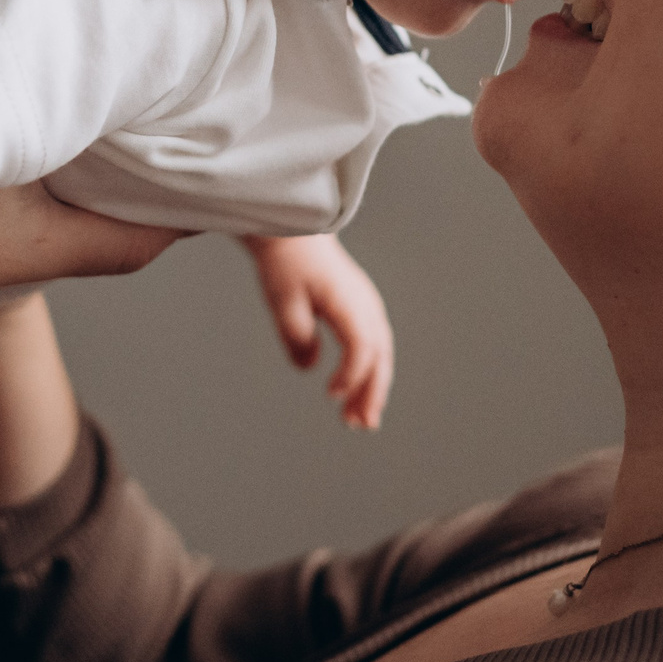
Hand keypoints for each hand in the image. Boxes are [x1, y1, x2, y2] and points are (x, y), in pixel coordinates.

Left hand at [243, 234, 395, 429]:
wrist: (295, 236)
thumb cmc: (287, 266)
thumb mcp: (282, 300)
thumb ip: (296, 335)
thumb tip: (310, 367)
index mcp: (348, 301)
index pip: (361, 346)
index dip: (351, 374)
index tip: (330, 396)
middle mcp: (366, 305)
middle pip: (379, 356)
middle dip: (372, 393)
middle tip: (360, 425)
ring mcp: (368, 308)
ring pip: (380, 355)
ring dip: (373, 389)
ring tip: (360, 422)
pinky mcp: (363, 312)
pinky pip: (374, 348)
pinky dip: (369, 374)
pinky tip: (355, 396)